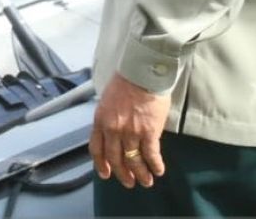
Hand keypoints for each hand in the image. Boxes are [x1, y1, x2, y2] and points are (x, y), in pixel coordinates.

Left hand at [89, 74, 169, 188]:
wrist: (142, 73)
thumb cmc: (125, 81)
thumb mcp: (107, 100)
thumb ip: (108, 117)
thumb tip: (111, 131)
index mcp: (100, 120)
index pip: (96, 149)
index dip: (101, 164)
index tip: (106, 174)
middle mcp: (113, 130)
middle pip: (115, 159)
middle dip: (122, 174)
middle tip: (129, 182)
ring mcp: (131, 132)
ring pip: (133, 161)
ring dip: (140, 174)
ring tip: (146, 182)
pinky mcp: (149, 132)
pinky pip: (151, 155)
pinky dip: (155, 165)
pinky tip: (159, 171)